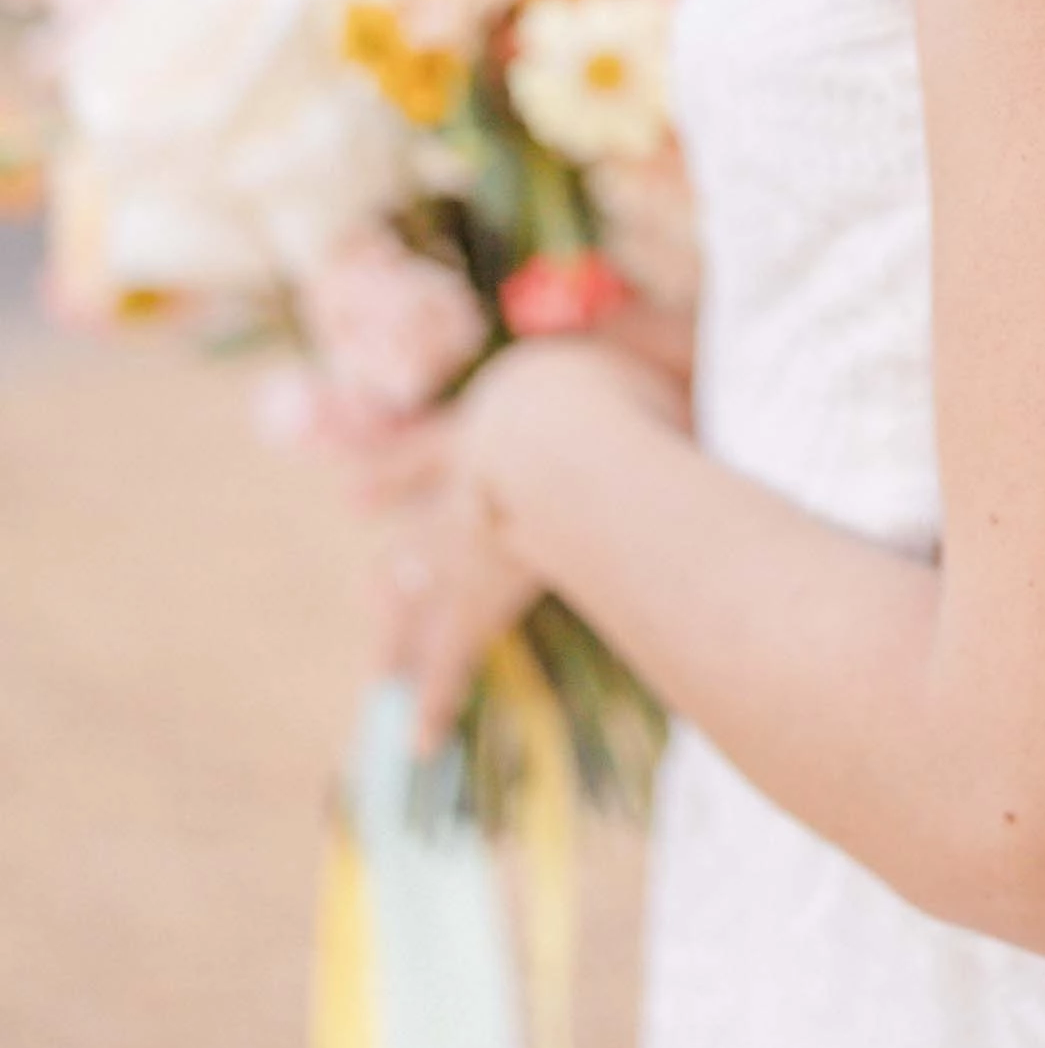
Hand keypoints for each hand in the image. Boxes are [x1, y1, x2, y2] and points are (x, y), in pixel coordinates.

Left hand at [360, 336, 692, 754]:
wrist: (570, 433)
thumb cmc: (628, 385)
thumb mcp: (660, 345)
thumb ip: (666, 332)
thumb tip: (685, 310)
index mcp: (510, 407)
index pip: (464, 424)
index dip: (434, 432)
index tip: (396, 439)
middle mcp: (471, 467)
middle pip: (423, 480)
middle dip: (391, 485)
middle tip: (355, 495)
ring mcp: (465, 528)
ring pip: (419, 573)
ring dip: (399, 618)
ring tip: (380, 663)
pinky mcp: (479, 587)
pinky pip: (454, 647)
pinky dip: (438, 691)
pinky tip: (420, 736)